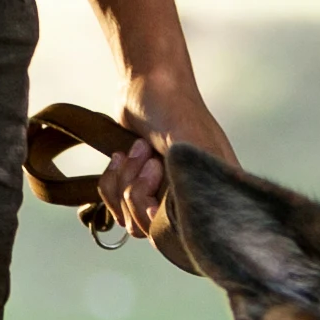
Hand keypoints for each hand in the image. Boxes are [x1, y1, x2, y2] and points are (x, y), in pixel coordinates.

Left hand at [111, 72, 237, 249]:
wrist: (147, 82)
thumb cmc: (176, 108)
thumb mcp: (190, 144)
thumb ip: (191, 182)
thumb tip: (189, 222)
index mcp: (208, 194)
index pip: (186, 237)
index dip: (162, 218)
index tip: (159, 182)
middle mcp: (187, 200)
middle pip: (152, 231)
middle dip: (139, 193)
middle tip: (150, 159)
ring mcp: (160, 196)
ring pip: (129, 221)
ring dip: (123, 183)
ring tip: (135, 151)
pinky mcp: (135, 188)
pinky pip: (114, 206)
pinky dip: (110, 181)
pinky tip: (120, 155)